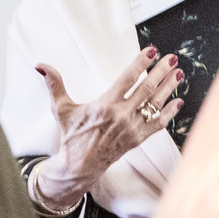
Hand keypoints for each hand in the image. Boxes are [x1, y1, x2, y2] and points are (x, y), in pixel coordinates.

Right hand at [31, 50, 184, 211]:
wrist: (79, 166)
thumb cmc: (71, 136)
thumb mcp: (61, 109)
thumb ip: (54, 85)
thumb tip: (40, 65)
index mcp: (104, 105)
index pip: (127, 79)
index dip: (141, 63)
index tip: (152, 51)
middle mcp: (121, 116)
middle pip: (146, 89)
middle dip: (161, 72)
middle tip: (172, 58)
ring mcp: (131, 129)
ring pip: (154, 105)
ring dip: (168, 88)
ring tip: (178, 73)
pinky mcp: (137, 140)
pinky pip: (158, 125)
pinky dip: (169, 113)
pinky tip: (178, 101)